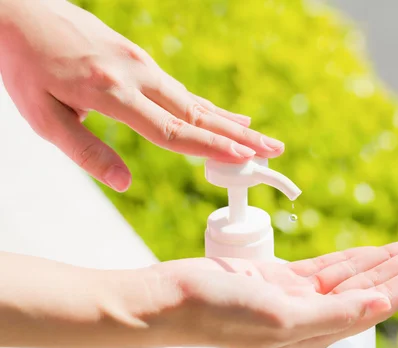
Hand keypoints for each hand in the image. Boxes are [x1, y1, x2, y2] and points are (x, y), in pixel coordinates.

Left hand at [0, 0, 283, 191]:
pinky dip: (208, 105)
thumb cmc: (25, 65)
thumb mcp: (43, 117)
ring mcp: (142, 64)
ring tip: (261, 138)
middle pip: (198, 114)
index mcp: (112, 94)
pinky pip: (181, 89)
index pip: (173, 130)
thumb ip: (86, 151)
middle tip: (274, 150)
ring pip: (194, 100)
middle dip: (240, 136)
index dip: (212, 148)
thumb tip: (125, 182)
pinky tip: (224, 113)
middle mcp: (136, 76)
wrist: (19, 12)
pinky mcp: (140, 59)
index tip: (246, 160)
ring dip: (231, 122)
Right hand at [151, 239, 397, 347]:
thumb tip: (380, 307)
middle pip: (374, 288)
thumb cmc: (220, 315)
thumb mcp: (280, 319)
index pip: (378, 304)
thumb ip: (333, 315)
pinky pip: (331, 266)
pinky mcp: (284, 280)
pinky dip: (355, 258)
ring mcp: (300, 298)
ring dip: (387, 260)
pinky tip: (375, 253)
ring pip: (356, 275)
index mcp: (318, 332)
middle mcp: (315, 317)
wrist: (176, 300)